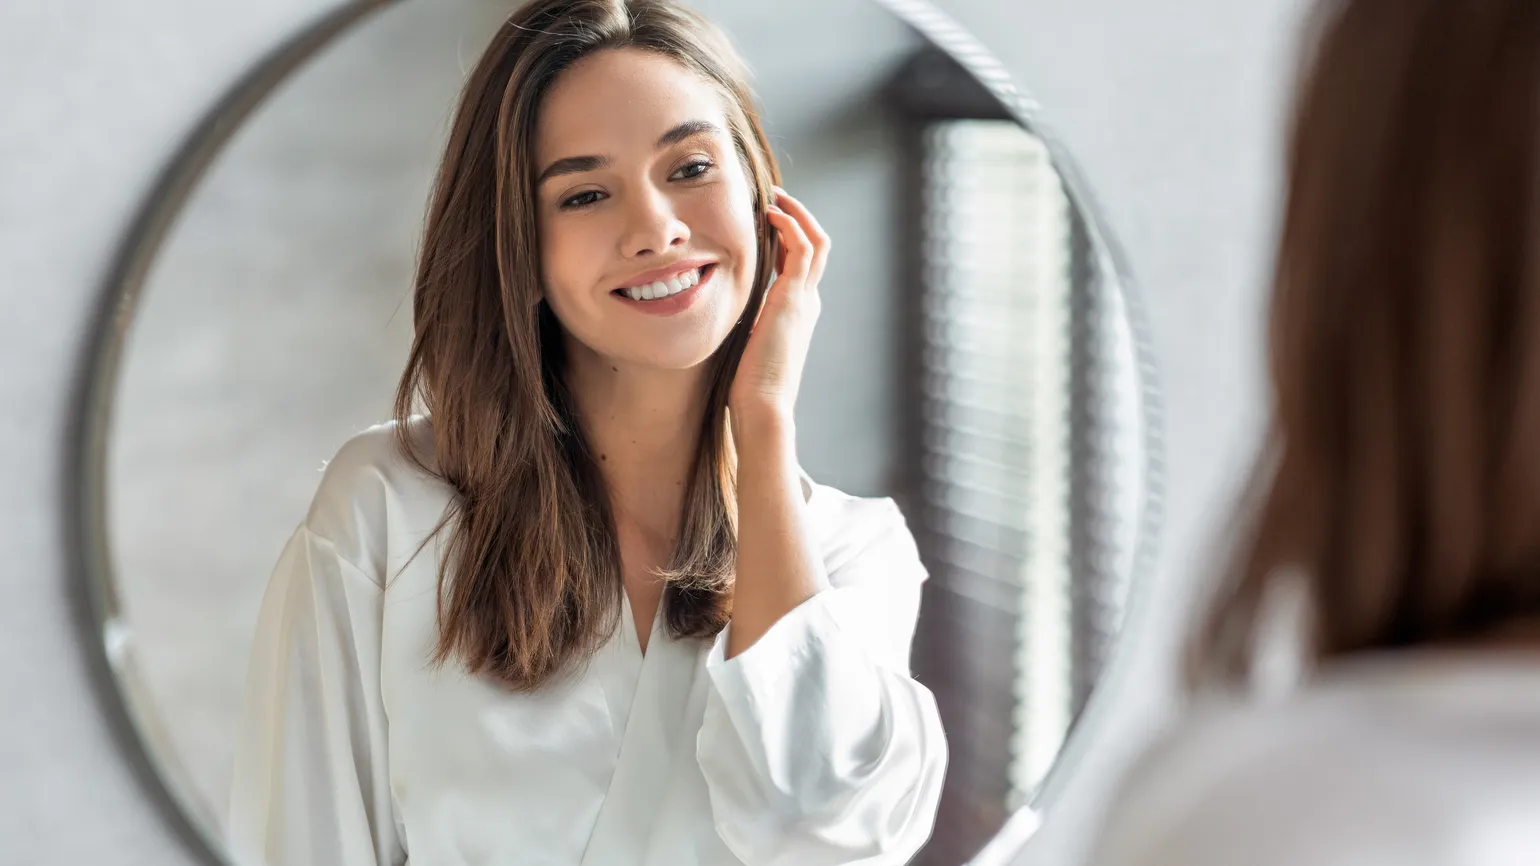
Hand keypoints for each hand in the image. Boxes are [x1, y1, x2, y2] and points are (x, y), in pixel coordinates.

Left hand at [729, 188, 828, 435]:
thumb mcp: (745, 345)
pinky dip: (791, 225)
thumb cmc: (749, 386)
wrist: (763, 405)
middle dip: (798, 219)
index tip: (765, 222)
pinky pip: (803, 248)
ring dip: (797, 214)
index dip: (785, 239)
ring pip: (816, 241)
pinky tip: (772, 214)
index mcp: (795, 313)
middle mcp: (806, 302)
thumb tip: (722, 317)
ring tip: (775, 197)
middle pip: (816, 247)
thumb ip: (743, 325)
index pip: (798, 265)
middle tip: (775, 199)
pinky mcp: (795, 298)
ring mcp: (804, 299)